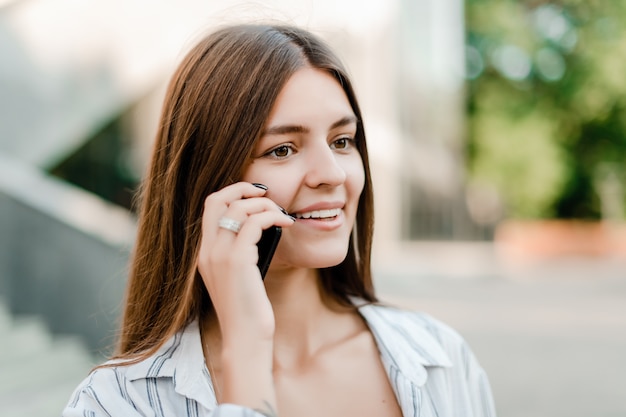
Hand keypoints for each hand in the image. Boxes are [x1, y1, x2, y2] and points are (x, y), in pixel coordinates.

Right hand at [197, 182, 293, 341]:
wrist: (245, 339)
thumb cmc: (248, 311)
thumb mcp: (239, 277)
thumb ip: (241, 253)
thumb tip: (261, 229)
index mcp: (205, 254)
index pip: (210, 207)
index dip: (232, 194)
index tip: (256, 197)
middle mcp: (207, 251)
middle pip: (216, 199)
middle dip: (243, 188)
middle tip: (267, 194)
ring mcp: (219, 255)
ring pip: (238, 208)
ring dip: (265, 205)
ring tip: (282, 214)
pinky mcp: (237, 261)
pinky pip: (254, 223)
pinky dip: (273, 216)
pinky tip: (287, 224)